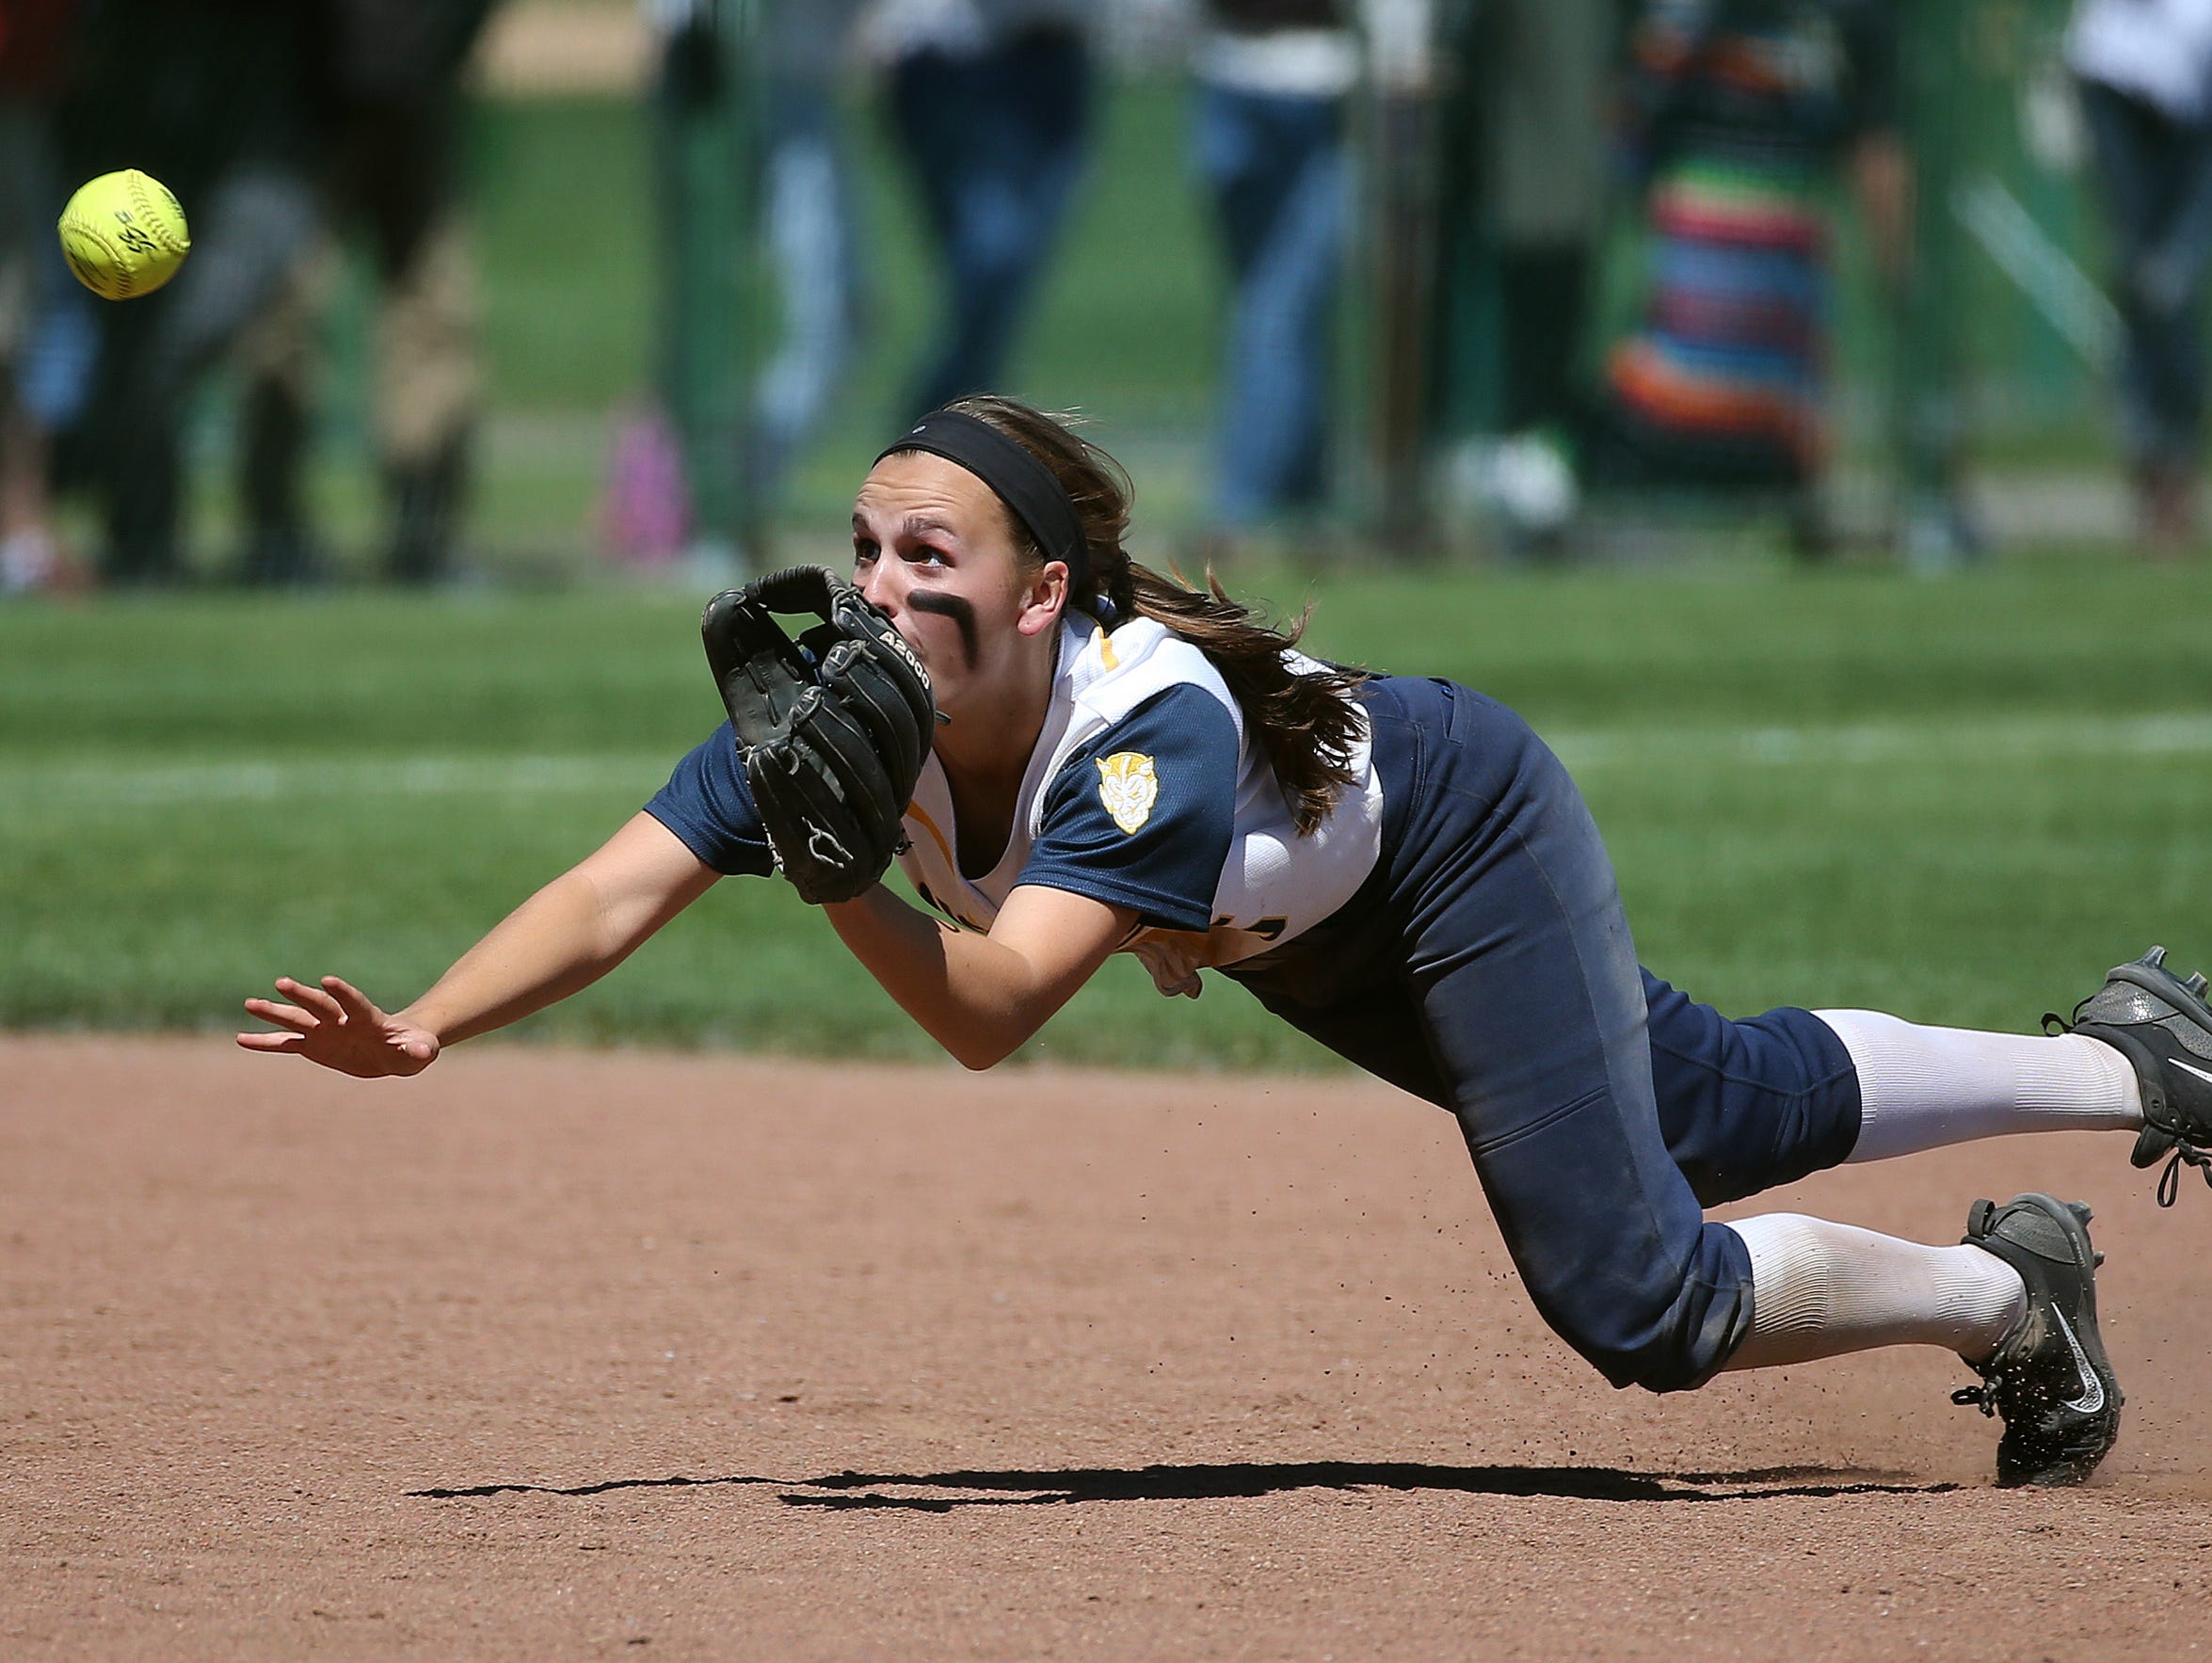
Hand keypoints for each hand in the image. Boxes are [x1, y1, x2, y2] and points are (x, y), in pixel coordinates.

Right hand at [236, 975, 439, 1078]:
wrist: (396, 1050)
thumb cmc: (413, 1047)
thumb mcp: (421, 1051)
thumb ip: (419, 1050)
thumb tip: (425, 1053)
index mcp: (368, 1018)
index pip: (354, 1002)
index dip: (343, 992)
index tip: (327, 980)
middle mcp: (341, 1019)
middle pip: (319, 1005)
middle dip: (302, 995)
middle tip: (282, 983)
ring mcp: (325, 1031)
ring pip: (296, 1019)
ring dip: (274, 1013)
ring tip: (249, 1003)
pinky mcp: (314, 1046)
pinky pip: (286, 1044)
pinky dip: (265, 1042)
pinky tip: (242, 1038)